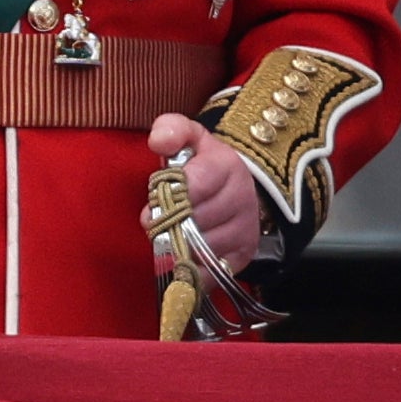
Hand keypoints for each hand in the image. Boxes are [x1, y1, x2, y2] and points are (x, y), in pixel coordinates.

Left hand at [147, 116, 267, 269]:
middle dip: (171, 224)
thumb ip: (171, 130)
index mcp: (227, 165)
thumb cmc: (199, 164)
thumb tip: (159, 140)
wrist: (232, 186)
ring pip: (203, 249)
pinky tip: (185, 257)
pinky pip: (212, 271)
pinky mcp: (244, 254)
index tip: (155, 203)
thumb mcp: (188, 138)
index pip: (195, 185)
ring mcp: (246, 228)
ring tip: (174, 236)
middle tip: (160, 223)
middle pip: (196, 222)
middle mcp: (243, 197)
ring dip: (181, 247)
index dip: (168, 197)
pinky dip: (193, 270)